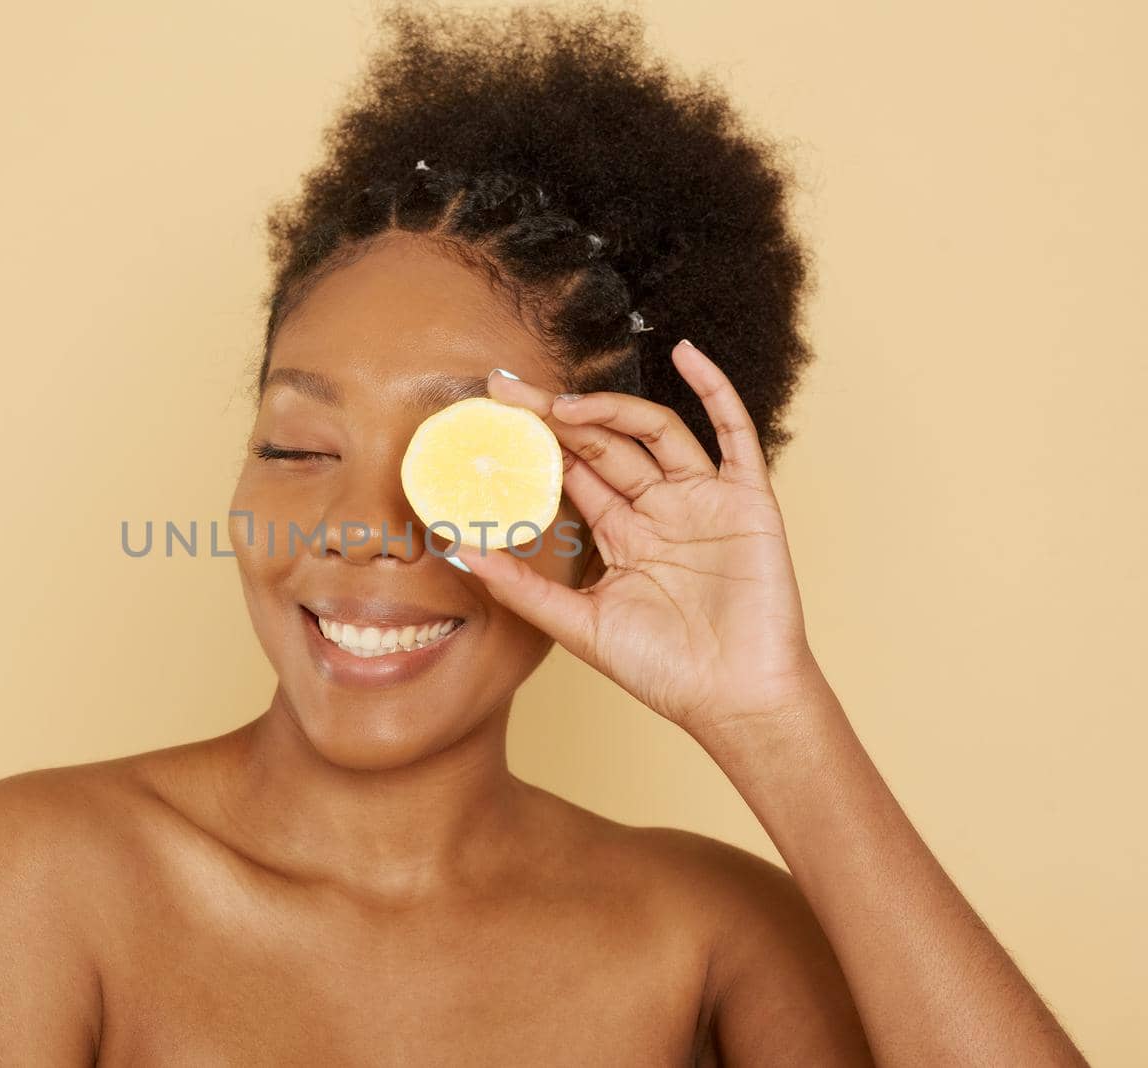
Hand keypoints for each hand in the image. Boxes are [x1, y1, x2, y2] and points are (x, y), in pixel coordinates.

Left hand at [450, 340, 827, 740]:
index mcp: (621, 535)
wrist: (735, 700)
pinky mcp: (748, 502)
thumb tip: (457, 552)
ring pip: (655, 433)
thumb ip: (522, 588)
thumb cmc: (664, 671)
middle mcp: (659, 510)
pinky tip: (686, 354)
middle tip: (508, 392)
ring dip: (612, 412)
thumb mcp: (579, 627)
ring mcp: (703, 501)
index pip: (572, 472)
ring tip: (565, 404)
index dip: (535, 442)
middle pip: (604, 445)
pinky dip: (715, 390)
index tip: (492, 413)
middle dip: (556, 417)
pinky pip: (735, 435)